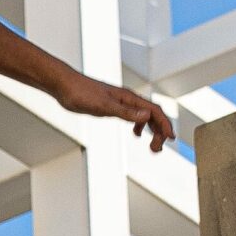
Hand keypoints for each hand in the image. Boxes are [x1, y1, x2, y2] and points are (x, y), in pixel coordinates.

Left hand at [54, 72, 175, 152]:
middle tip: (157, 150)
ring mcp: (120, 103)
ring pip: (144, 116)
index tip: (170, 139)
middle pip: (152, 115)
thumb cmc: (81, 93)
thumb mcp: (104, 106)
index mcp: (129, 98)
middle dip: (160, 132)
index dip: (165, 125)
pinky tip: (137, 134)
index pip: (154, 111)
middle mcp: (127, 99)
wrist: (64, 85)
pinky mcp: (111, 106)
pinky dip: (140, 126)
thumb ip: (126, 112)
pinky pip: (133, 116)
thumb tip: (147, 116)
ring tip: (152, 146)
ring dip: (152, 130)